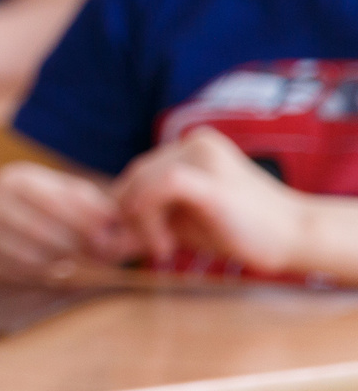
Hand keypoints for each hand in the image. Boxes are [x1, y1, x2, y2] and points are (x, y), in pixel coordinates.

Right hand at [0, 160, 133, 278]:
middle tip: (102, 256)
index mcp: (16, 179)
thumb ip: (92, 206)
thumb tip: (114, 222)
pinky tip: (60, 270)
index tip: (107, 236)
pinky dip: (45, 274)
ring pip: (29, 254)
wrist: (4, 222)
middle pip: (40, 230)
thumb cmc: (46, 208)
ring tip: (83, 262)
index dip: (83, 221)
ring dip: (62, 262)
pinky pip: (19, 271)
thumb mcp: (67, 195)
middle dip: (76, 246)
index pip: (52, 202)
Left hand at [115, 128, 310, 272]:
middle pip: (134, 176)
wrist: (295, 236)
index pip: (136, 173)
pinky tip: (165, 243)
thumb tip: (95, 241)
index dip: (126, 208)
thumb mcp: (180, 224)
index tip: (139, 239)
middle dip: (130, 216)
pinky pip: (161, 186)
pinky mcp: (210, 178)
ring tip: (164, 248)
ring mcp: (203, 156)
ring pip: (142, 182)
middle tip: (152, 247)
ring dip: (140, 222)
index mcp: (187, 147)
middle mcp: (193, 143)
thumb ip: (140, 224)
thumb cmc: (238, 230)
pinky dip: (148, 216)